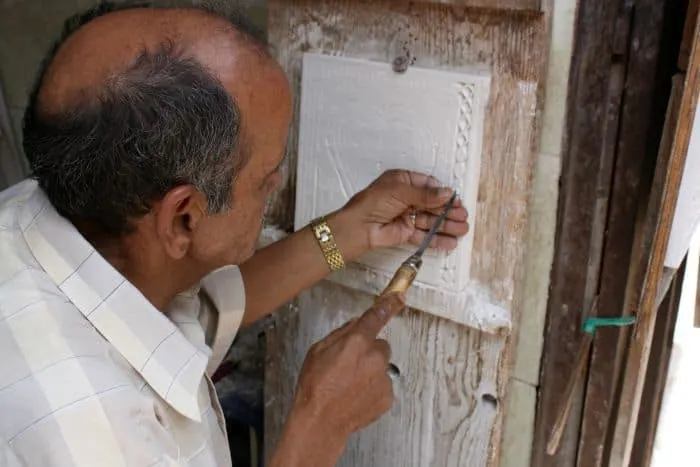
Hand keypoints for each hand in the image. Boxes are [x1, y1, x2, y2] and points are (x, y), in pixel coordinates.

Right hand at [272, 293, 405, 466]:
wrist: (321, 421)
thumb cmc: (315, 387)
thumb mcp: (318, 350)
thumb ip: (341, 334)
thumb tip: (355, 326)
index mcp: (357, 341)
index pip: (378, 316)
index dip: (389, 304)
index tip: (399, 296)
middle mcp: (374, 357)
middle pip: (379, 345)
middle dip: (367, 351)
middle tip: (348, 365)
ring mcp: (383, 377)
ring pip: (381, 366)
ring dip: (369, 371)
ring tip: (348, 384)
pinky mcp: (387, 395)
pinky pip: (383, 384)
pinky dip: (372, 388)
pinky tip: (355, 395)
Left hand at [335, 170, 469, 257]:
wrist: (358, 228)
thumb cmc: (374, 203)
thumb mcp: (400, 191)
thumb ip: (425, 194)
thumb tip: (447, 193)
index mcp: (402, 181)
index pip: (427, 185)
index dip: (442, 193)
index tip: (455, 200)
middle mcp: (405, 198)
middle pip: (432, 204)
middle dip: (448, 211)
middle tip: (463, 216)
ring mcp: (406, 216)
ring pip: (431, 220)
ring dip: (447, 225)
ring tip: (463, 229)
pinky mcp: (405, 233)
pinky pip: (424, 235)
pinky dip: (437, 239)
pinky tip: (451, 241)